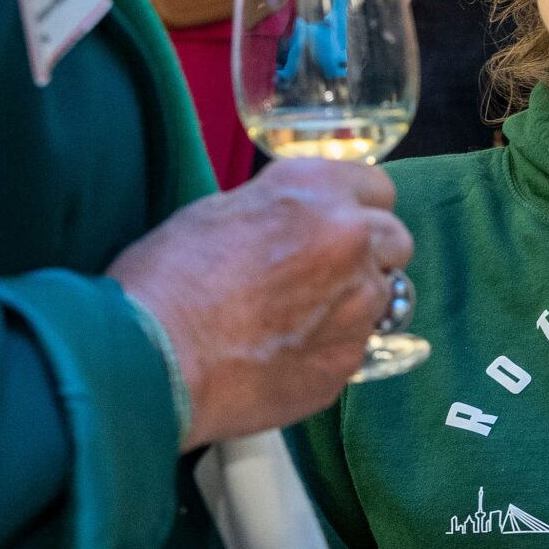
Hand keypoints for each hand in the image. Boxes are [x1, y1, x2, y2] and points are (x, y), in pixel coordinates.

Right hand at [108, 159, 412, 448]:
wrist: (153, 358)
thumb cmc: (168, 278)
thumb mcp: (220, 210)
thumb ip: (280, 208)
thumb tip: (299, 218)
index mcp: (318, 190)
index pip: (378, 187)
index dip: (355, 206)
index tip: (337, 222)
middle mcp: (351, 239)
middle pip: (395, 240)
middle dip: (367, 253)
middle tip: (322, 272)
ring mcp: (357, 305)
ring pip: (382, 297)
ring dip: (353, 302)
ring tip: (298, 318)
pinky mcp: (347, 362)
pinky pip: (356, 346)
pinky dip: (331, 348)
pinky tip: (286, 354)